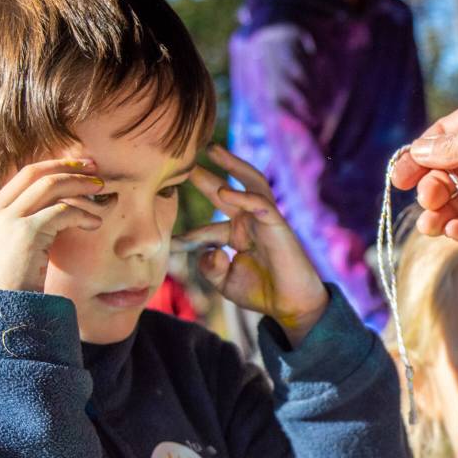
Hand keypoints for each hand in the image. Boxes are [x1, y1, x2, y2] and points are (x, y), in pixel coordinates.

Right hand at [0, 159, 102, 291]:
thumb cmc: (7, 293)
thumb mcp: (7, 256)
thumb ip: (21, 234)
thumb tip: (51, 223)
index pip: (22, 177)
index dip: (52, 167)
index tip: (76, 167)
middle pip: (35, 173)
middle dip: (68, 167)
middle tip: (94, 169)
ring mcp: (7, 220)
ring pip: (50, 186)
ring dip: (80, 186)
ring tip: (102, 192)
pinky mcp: (25, 233)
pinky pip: (62, 212)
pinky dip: (83, 214)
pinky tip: (96, 223)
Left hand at [181, 145, 327, 347]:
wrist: (291, 306)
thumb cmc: (262, 294)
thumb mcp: (226, 282)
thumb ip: (210, 267)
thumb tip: (207, 250)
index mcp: (237, 236)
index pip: (206, 230)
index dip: (186, 238)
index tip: (166, 244)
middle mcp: (250, 223)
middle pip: (226, 192)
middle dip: (205, 177)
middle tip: (183, 161)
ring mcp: (264, 221)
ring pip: (251, 183)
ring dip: (233, 165)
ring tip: (212, 151)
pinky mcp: (277, 224)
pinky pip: (260, 203)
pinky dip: (243, 196)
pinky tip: (223, 192)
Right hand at [390, 85, 457, 242]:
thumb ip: (452, 148)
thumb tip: (417, 154)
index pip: (445, 140)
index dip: (421, 160)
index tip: (398, 181)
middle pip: (456, 172)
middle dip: (436, 189)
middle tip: (426, 205)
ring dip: (450, 212)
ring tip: (432, 227)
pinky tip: (455, 232)